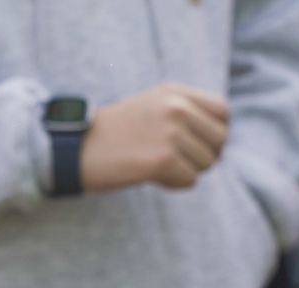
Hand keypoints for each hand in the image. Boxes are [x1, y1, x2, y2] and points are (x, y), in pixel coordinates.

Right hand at [81, 83, 229, 192]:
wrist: (76, 150)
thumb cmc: (113, 135)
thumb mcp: (152, 109)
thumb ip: (187, 116)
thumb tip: (221, 148)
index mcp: (174, 92)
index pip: (222, 111)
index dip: (216, 132)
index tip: (197, 144)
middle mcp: (176, 108)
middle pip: (220, 139)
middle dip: (205, 155)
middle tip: (179, 162)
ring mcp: (170, 133)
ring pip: (206, 163)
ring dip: (187, 171)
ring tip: (159, 167)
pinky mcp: (162, 160)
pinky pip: (189, 180)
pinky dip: (175, 184)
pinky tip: (153, 177)